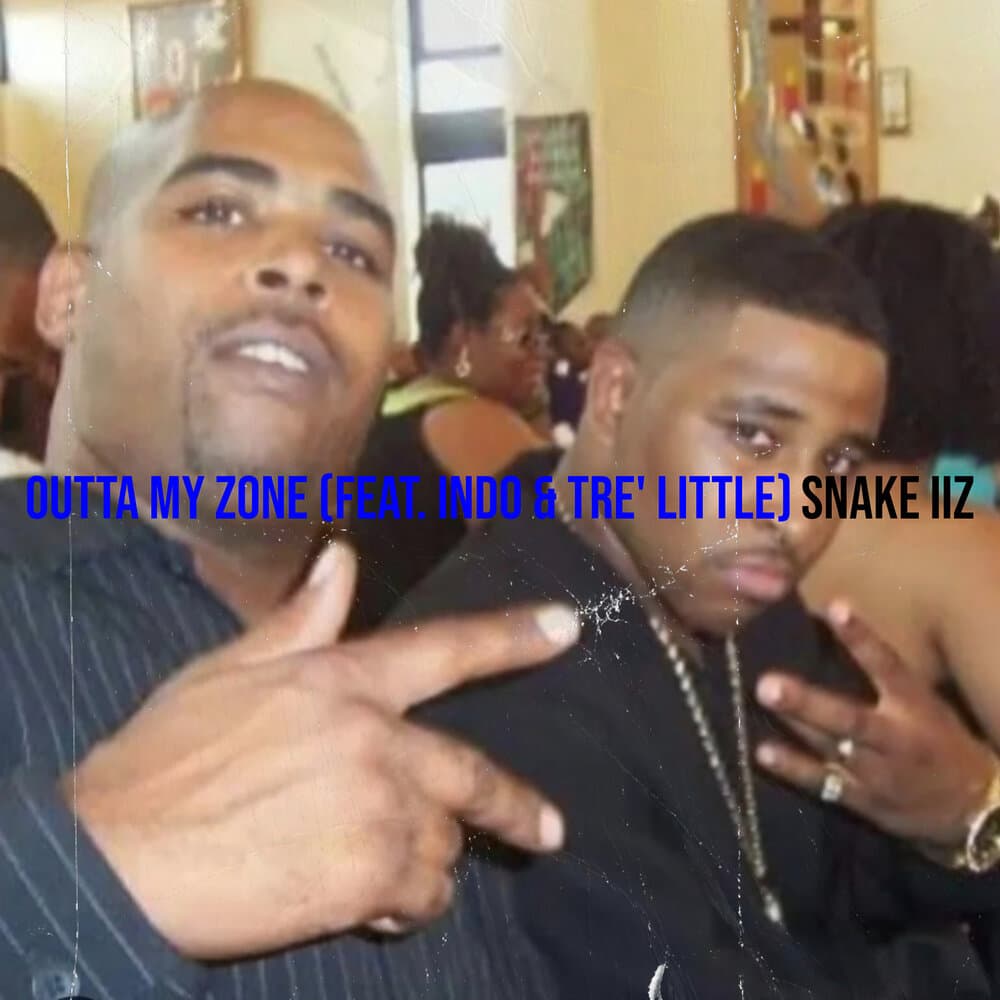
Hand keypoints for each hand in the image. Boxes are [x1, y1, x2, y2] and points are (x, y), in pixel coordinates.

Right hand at [65, 543, 577, 959]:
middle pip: (474, 773)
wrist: (120, 855)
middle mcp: (376, 738)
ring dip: (421, 857)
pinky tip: (363, 902)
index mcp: (342, 680)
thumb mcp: (225, 672)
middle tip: (544, 829)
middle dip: (512, 805)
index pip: (446, 649)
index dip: (512, 637)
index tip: (568, 628)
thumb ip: (299, 621)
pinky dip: (404, 904)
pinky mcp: (368, 876)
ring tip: (372, 866)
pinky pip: (421, 896)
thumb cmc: (162, 759)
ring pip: (443, 841)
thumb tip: (342, 561)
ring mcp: (378, 808)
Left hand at [754, 600, 994, 848]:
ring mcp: (880, 773)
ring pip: (833, 747)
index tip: (836, 607)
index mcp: (916, 706)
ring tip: (761, 703)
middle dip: (808, 702)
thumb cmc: (938, 740)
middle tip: (767, 682)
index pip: (889, 665)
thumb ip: (881, 673)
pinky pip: (826, 785)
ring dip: (795, 726)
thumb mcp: (922, 701)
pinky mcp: (866, 801)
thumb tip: (830, 626)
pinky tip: (763, 753)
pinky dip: (795, 769)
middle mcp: (897, 738)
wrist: (972, 808)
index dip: (862, 638)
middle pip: (851, 718)